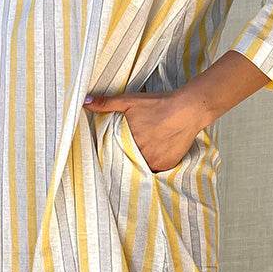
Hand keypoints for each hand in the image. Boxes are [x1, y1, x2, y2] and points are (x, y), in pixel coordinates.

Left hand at [83, 88, 202, 172]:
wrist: (188, 109)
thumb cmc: (158, 105)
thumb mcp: (129, 101)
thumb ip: (106, 104)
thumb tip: (85, 101)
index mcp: (129, 144)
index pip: (115, 157)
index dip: (114, 157)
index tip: (113, 157)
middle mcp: (142, 157)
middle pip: (130, 163)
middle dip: (128, 159)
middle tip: (130, 155)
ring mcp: (156, 163)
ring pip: (143, 168)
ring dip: (141, 163)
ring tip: (143, 155)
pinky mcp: (168, 165)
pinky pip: (157, 170)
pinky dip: (155, 164)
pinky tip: (156, 155)